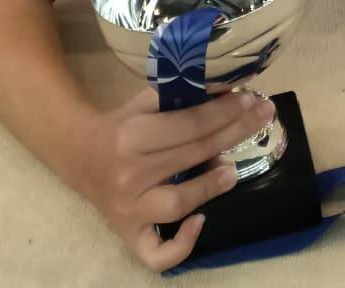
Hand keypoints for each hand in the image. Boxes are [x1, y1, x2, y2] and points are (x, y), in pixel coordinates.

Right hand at [82, 86, 275, 269]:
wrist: (81, 156)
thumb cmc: (122, 124)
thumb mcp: (145, 101)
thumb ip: (181, 96)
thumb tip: (228, 91)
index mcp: (133, 134)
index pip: (190, 124)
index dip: (225, 111)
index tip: (252, 100)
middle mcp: (130, 173)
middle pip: (191, 155)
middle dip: (233, 133)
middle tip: (262, 118)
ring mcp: (129, 209)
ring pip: (176, 203)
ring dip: (209, 186)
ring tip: (233, 170)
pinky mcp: (128, 235)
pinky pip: (154, 253)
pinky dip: (180, 245)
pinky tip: (200, 222)